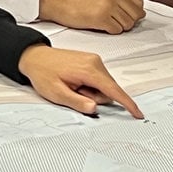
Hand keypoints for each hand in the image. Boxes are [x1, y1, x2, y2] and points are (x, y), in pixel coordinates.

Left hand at [18, 44, 143, 118]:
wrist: (34, 57)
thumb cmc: (43, 73)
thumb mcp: (57, 93)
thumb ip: (77, 103)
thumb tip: (94, 109)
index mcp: (88, 69)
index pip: (114, 90)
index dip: (127, 104)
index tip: (138, 114)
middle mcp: (95, 62)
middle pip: (109, 90)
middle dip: (95, 98)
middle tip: (74, 93)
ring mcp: (94, 60)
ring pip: (104, 86)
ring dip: (91, 92)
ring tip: (72, 86)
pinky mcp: (91, 61)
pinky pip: (99, 80)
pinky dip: (90, 86)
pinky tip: (75, 82)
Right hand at [39, 0, 144, 33]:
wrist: (58, 2)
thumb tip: (135, 11)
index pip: (138, 3)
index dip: (134, 13)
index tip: (127, 16)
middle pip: (136, 15)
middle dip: (128, 21)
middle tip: (115, 21)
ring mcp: (108, 6)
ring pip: (128, 25)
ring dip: (119, 27)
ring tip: (106, 23)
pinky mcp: (101, 18)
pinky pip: (117, 31)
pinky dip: (110, 31)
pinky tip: (100, 25)